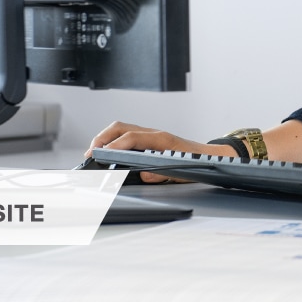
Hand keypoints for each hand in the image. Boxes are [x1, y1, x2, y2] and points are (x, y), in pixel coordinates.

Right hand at [86, 121, 232, 183]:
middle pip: (122, 127)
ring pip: (122, 128)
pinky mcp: (150, 138)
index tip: (100, 154)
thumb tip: (143, 174)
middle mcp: (155, 133)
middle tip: (91, 153)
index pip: (132, 137)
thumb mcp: (180, 173)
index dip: (114, 145)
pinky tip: (108, 150)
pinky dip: (113, 140)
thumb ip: (160, 174)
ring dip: (106, 137)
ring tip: (94, 151)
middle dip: (102, 138)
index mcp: (162, 140)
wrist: (210, 156)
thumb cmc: (197, 163)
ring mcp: (151, 134)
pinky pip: (127, 133)